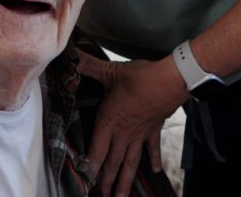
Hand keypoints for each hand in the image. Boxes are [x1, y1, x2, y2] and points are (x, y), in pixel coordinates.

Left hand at [78, 51, 188, 195]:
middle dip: (106, 181)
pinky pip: (152, 149)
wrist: (170, 82)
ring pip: (131, 162)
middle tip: (102, 196)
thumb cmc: (139, 78)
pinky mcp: (154, 130)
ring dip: (125, 180)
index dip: (90, 167)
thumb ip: (88, 66)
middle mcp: (123, 133)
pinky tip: (154, 172)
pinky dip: (153, 160)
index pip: (97, 150)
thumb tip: (71, 57)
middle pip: (113, 162)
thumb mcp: (111, 71)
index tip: (86, 182)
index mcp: (109, 121)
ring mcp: (140, 134)